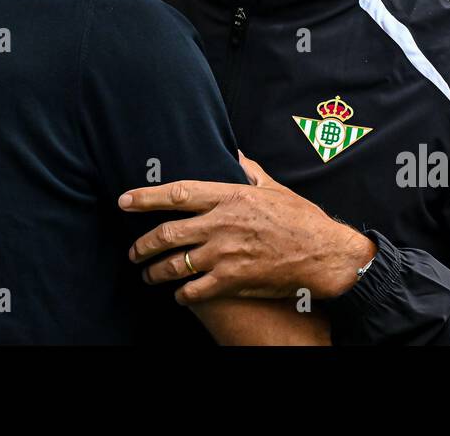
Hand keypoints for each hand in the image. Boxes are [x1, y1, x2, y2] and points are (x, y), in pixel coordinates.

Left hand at [119, 153, 375, 303]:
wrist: (325, 255)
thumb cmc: (301, 219)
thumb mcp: (274, 188)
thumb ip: (249, 171)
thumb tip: (234, 153)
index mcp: (230, 196)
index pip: (178, 193)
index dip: (146, 197)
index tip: (124, 200)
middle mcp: (221, 225)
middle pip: (167, 234)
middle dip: (142, 245)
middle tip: (132, 251)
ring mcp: (225, 254)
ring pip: (175, 265)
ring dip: (156, 272)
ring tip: (148, 275)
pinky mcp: (232, 281)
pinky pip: (195, 291)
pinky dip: (181, 295)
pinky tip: (178, 296)